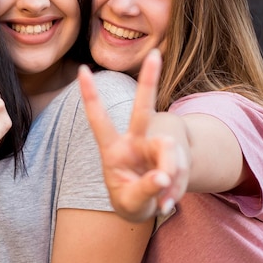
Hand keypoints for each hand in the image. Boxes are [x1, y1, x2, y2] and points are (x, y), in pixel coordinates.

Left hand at [78, 50, 189, 221]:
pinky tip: (167, 203)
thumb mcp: (130, 202)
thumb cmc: (130, 201)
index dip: (91, 96)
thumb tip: (162, 176)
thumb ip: (144, 190)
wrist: (149, 209)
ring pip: (169, 152)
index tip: (81, 69)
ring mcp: (156, 147)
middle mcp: (135, 142)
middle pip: (143, 109)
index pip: (99, 120)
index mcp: (113, 150)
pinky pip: (181, 169)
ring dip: (170, 178)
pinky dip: (175, 190)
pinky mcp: (174, 157)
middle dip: (148, 81)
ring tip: (163, 202)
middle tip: (154, 54)